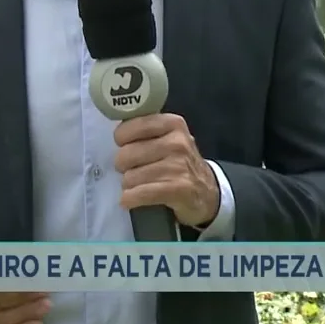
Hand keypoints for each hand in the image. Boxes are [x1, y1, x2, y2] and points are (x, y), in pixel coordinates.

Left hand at [112, 113, 219, 227]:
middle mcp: (177, 142)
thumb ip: (146, 130)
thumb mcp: (169, 138)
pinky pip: (138, 194)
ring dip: (129, 185)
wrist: (208, 193)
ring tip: (140, 185)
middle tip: (134, 170)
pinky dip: (130, 199)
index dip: (122, 140)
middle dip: (124, 166)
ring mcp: (178, 166)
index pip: (129, 128)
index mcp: (172, 124)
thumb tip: (116, 133)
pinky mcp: (177, 189)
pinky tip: (131, 199)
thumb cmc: (180, 163)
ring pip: (130, 177)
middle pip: (125, 154)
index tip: (127, 146)